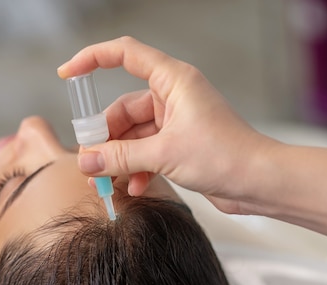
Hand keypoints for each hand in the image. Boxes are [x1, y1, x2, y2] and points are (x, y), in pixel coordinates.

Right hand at [58, 36, 275, 213]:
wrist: (260, 182)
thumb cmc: (227, 156)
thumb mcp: (164, 154)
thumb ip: (121, 157)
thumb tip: (86, 161)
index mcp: (173, 80)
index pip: (125, 55)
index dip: (92, 59)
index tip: (67, 74)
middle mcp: (173, 96)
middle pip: (122, 108)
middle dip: (104, 137)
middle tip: (89, 164)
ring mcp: (176, 121)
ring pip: (132, 134)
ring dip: (117, 159)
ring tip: (105, 183)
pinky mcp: (179, 144)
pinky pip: (145, 151)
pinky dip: (135, 168)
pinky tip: (131, 187)